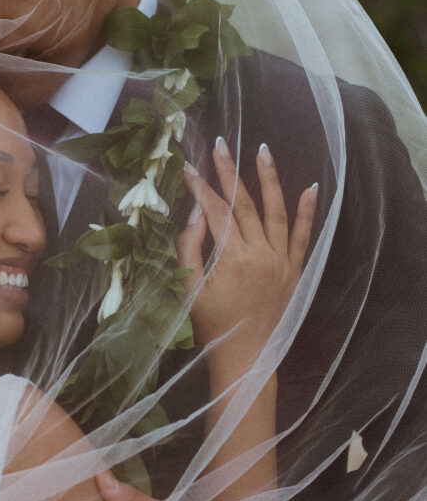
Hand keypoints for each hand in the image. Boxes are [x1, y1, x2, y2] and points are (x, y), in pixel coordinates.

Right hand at [177, 139, 316, 377]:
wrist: (245, 356)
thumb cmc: (211, 325)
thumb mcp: (188, 289)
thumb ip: (189, 249)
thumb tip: (194, 215)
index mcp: (233, 259)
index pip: (215, 212)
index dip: (201, 188)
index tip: (189, 169)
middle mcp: (262, 254)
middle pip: (244, 204)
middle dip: (230, 172)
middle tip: (221, 144)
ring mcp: (282, 261)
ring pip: (276, 211)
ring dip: (269, 179)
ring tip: (261, 150)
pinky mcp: (294, 271)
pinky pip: (303, 236)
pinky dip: (308, 211)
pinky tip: (311, 187)